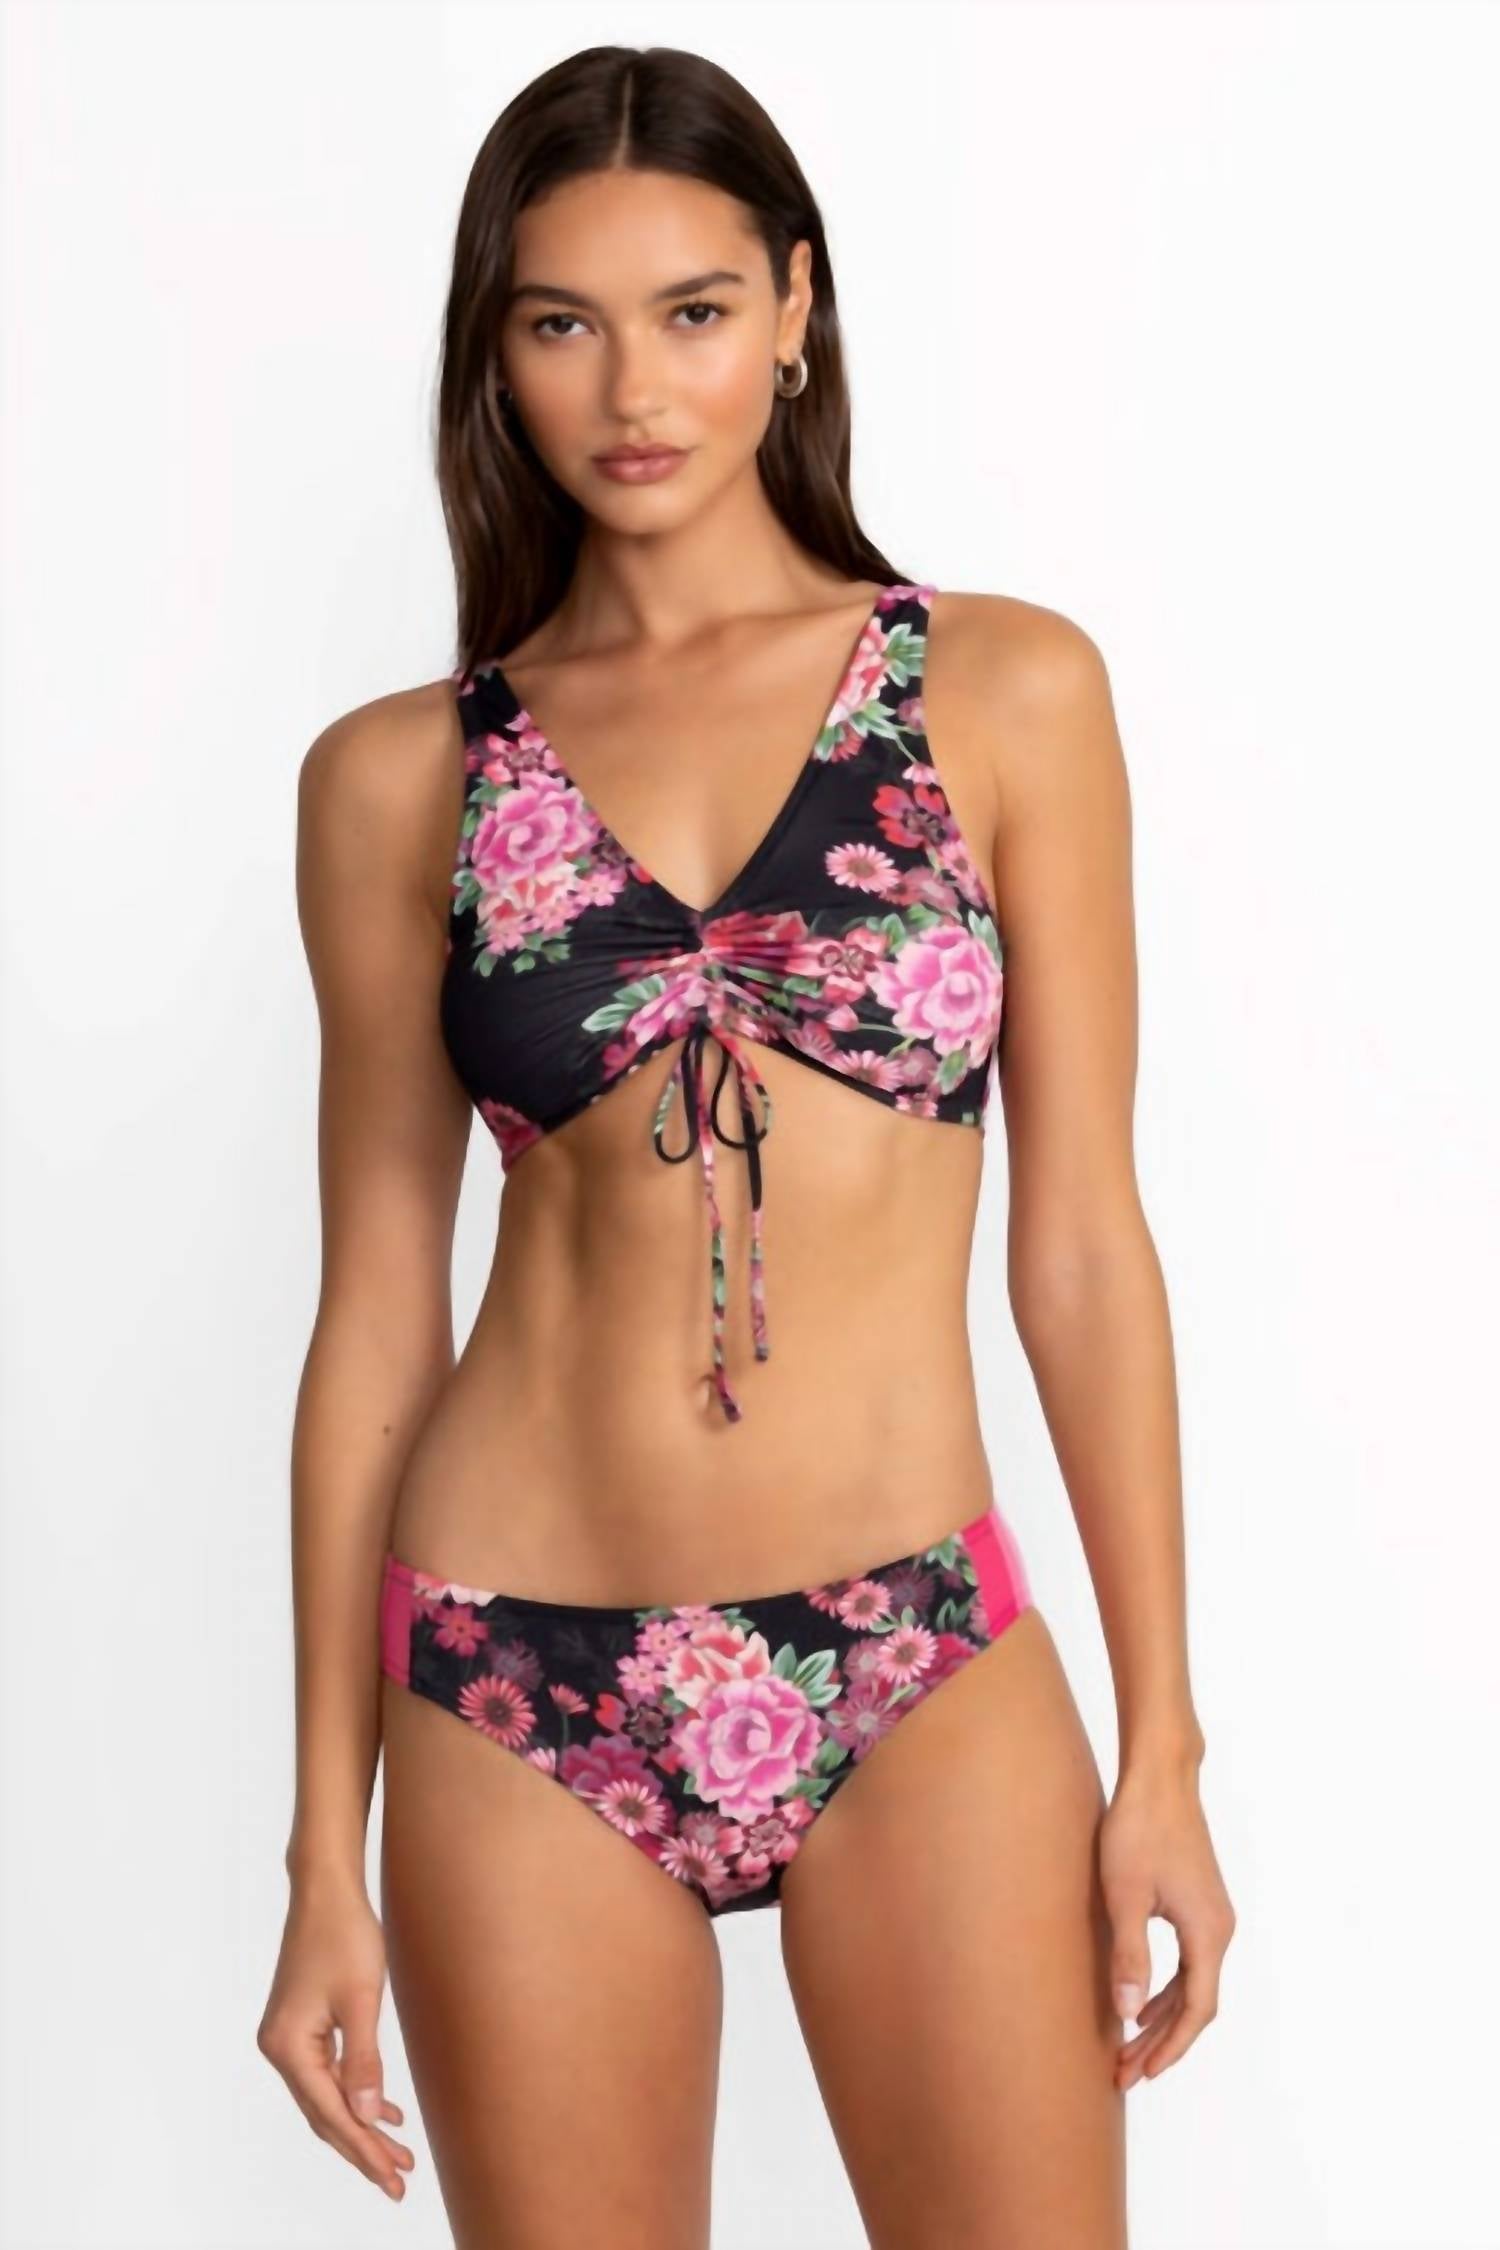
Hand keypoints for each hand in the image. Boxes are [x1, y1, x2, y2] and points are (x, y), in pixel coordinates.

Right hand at [256, 1870, 414, 2199]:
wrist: (327, 1889)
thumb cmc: (345, 1933)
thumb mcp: (360, 1999)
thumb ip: (363, 2062)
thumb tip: (365, 2117)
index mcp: (288, 2046)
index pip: (330, 2113)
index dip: (364, 2149)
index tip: (393, 2177)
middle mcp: (280, 2048)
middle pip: (324, 2114)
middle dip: (362, 2148)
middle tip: (399, 2180)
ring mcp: (288, 2038)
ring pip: (327, 2098)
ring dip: (361, 2125)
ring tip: (398, 2154)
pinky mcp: (302, 2026)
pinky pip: (329, 2075)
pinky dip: (354, 2095)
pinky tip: (383, 2111)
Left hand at [1099, 1758, 1235, 2088]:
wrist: (1160, 1776)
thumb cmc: (1139, 1829)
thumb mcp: (1125, 1894)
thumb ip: (1130, 1955)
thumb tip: (1129, 2014)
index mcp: (1208, 1932)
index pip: (1196, 2008)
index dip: (1170, 2045)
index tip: (1143, 2072)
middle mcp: (1219, 1928)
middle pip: (1195, 2002)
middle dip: (1161, 2040)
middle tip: (1125, 2071)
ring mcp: (1211, 1914)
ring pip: (1191, 1982)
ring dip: (1160, 2014)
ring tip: (1126, 2045)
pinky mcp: (1198, 1901)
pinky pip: (1187, 1960)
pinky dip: (1164, 1986)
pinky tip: (1138, 1997)